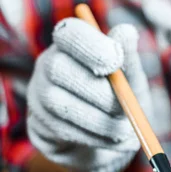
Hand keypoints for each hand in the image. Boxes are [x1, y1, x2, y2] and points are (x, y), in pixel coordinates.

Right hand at [27, 19, 151, 171]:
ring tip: (128, 130)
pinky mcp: (39, 124)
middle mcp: (48, 65)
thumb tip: (127, 31)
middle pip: (59, 68)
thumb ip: (129, 59)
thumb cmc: (121, 97)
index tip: (116, 59)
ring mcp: (39, 94)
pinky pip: (63, 131)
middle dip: (98, 91)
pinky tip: (116, 140)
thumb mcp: (132, 79)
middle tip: (127, 106)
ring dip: (100, 120)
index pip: (68, 32)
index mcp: (72, 46)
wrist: (107, 135)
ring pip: (60, 104)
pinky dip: (96, 137)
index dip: (90, 44)